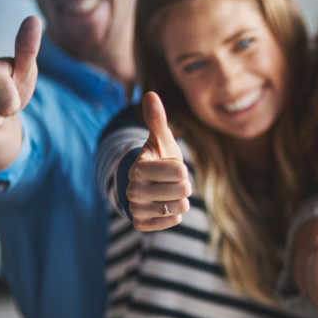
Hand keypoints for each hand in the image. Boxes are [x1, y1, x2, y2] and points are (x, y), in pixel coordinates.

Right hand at [126, 92, 191, 230]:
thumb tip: (150, 93)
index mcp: (138, 169)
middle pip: (182, 190)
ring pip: (178, 207)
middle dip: (184, 185)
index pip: (178, 171)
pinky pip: (172, 222)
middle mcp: (133, 190)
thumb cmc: (159, 159)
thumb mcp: (161, 140)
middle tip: (174, 181)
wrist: (147, 185)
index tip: (173, 167)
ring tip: (169, 193)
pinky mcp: (141, 224)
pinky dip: (175, 215)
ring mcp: (136, 208)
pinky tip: (166, 206)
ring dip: (181, 200)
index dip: (182, 168)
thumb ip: (157, 120)